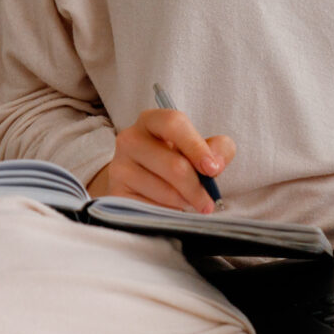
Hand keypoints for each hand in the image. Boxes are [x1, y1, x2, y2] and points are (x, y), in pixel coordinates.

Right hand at [86, 107, 234, 212]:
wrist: (139, 179)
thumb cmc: (175, 158)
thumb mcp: (198, 148)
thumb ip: (217, 149)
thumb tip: (216, 164)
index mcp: (151, 120)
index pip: (173, 124)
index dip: (196, 147)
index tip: (214, 169)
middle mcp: (130, 139)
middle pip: (172, 164)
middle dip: (196, 187)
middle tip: (208, 202)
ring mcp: (119, 167)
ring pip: (163, 191)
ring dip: (184, 202)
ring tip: (188, 202)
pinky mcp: (116, 193)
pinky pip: (150, 209)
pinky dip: (168, 213)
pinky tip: (172, 209)